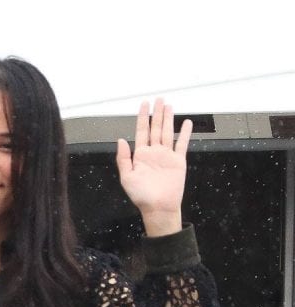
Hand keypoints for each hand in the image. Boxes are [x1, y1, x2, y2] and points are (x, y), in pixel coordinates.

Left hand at [115, 97, 191, 236]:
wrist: (158, 207)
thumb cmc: (141, 195)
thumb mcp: (126, 177)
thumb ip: (123, 158)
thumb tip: (120, 140)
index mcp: (140, 155)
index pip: (141, 131)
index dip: (142, 117)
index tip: (144, 105)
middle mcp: (154, 152)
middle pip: (156, 128)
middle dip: (156, 113)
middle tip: (159, 99)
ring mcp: (166, 156)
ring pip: (168, 132)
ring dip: (169, 119)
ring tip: (169, 106)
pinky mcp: (178, 161)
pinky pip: (182, 144)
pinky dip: (185, 133)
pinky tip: (186, 123)